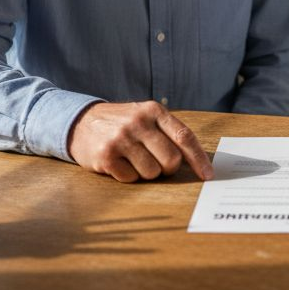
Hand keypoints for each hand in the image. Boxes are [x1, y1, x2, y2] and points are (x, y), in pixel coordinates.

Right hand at [68, 102, 212, 182]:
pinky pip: (131, 179)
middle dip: (167, 168)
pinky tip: (119, 163)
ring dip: (146, 172)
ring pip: (152, 173)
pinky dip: (128, 176)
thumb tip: (199, 162)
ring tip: (133, 159)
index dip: (199, 159)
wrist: (80, 122)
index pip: (184, 137)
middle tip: (155, 161)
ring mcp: (121, 139)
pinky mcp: (105, 156)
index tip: (208, 175)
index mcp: (153, 110)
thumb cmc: (122, 124)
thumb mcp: (145, 117)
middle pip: (171, 160)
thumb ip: (169, 133)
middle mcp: (138, 122)